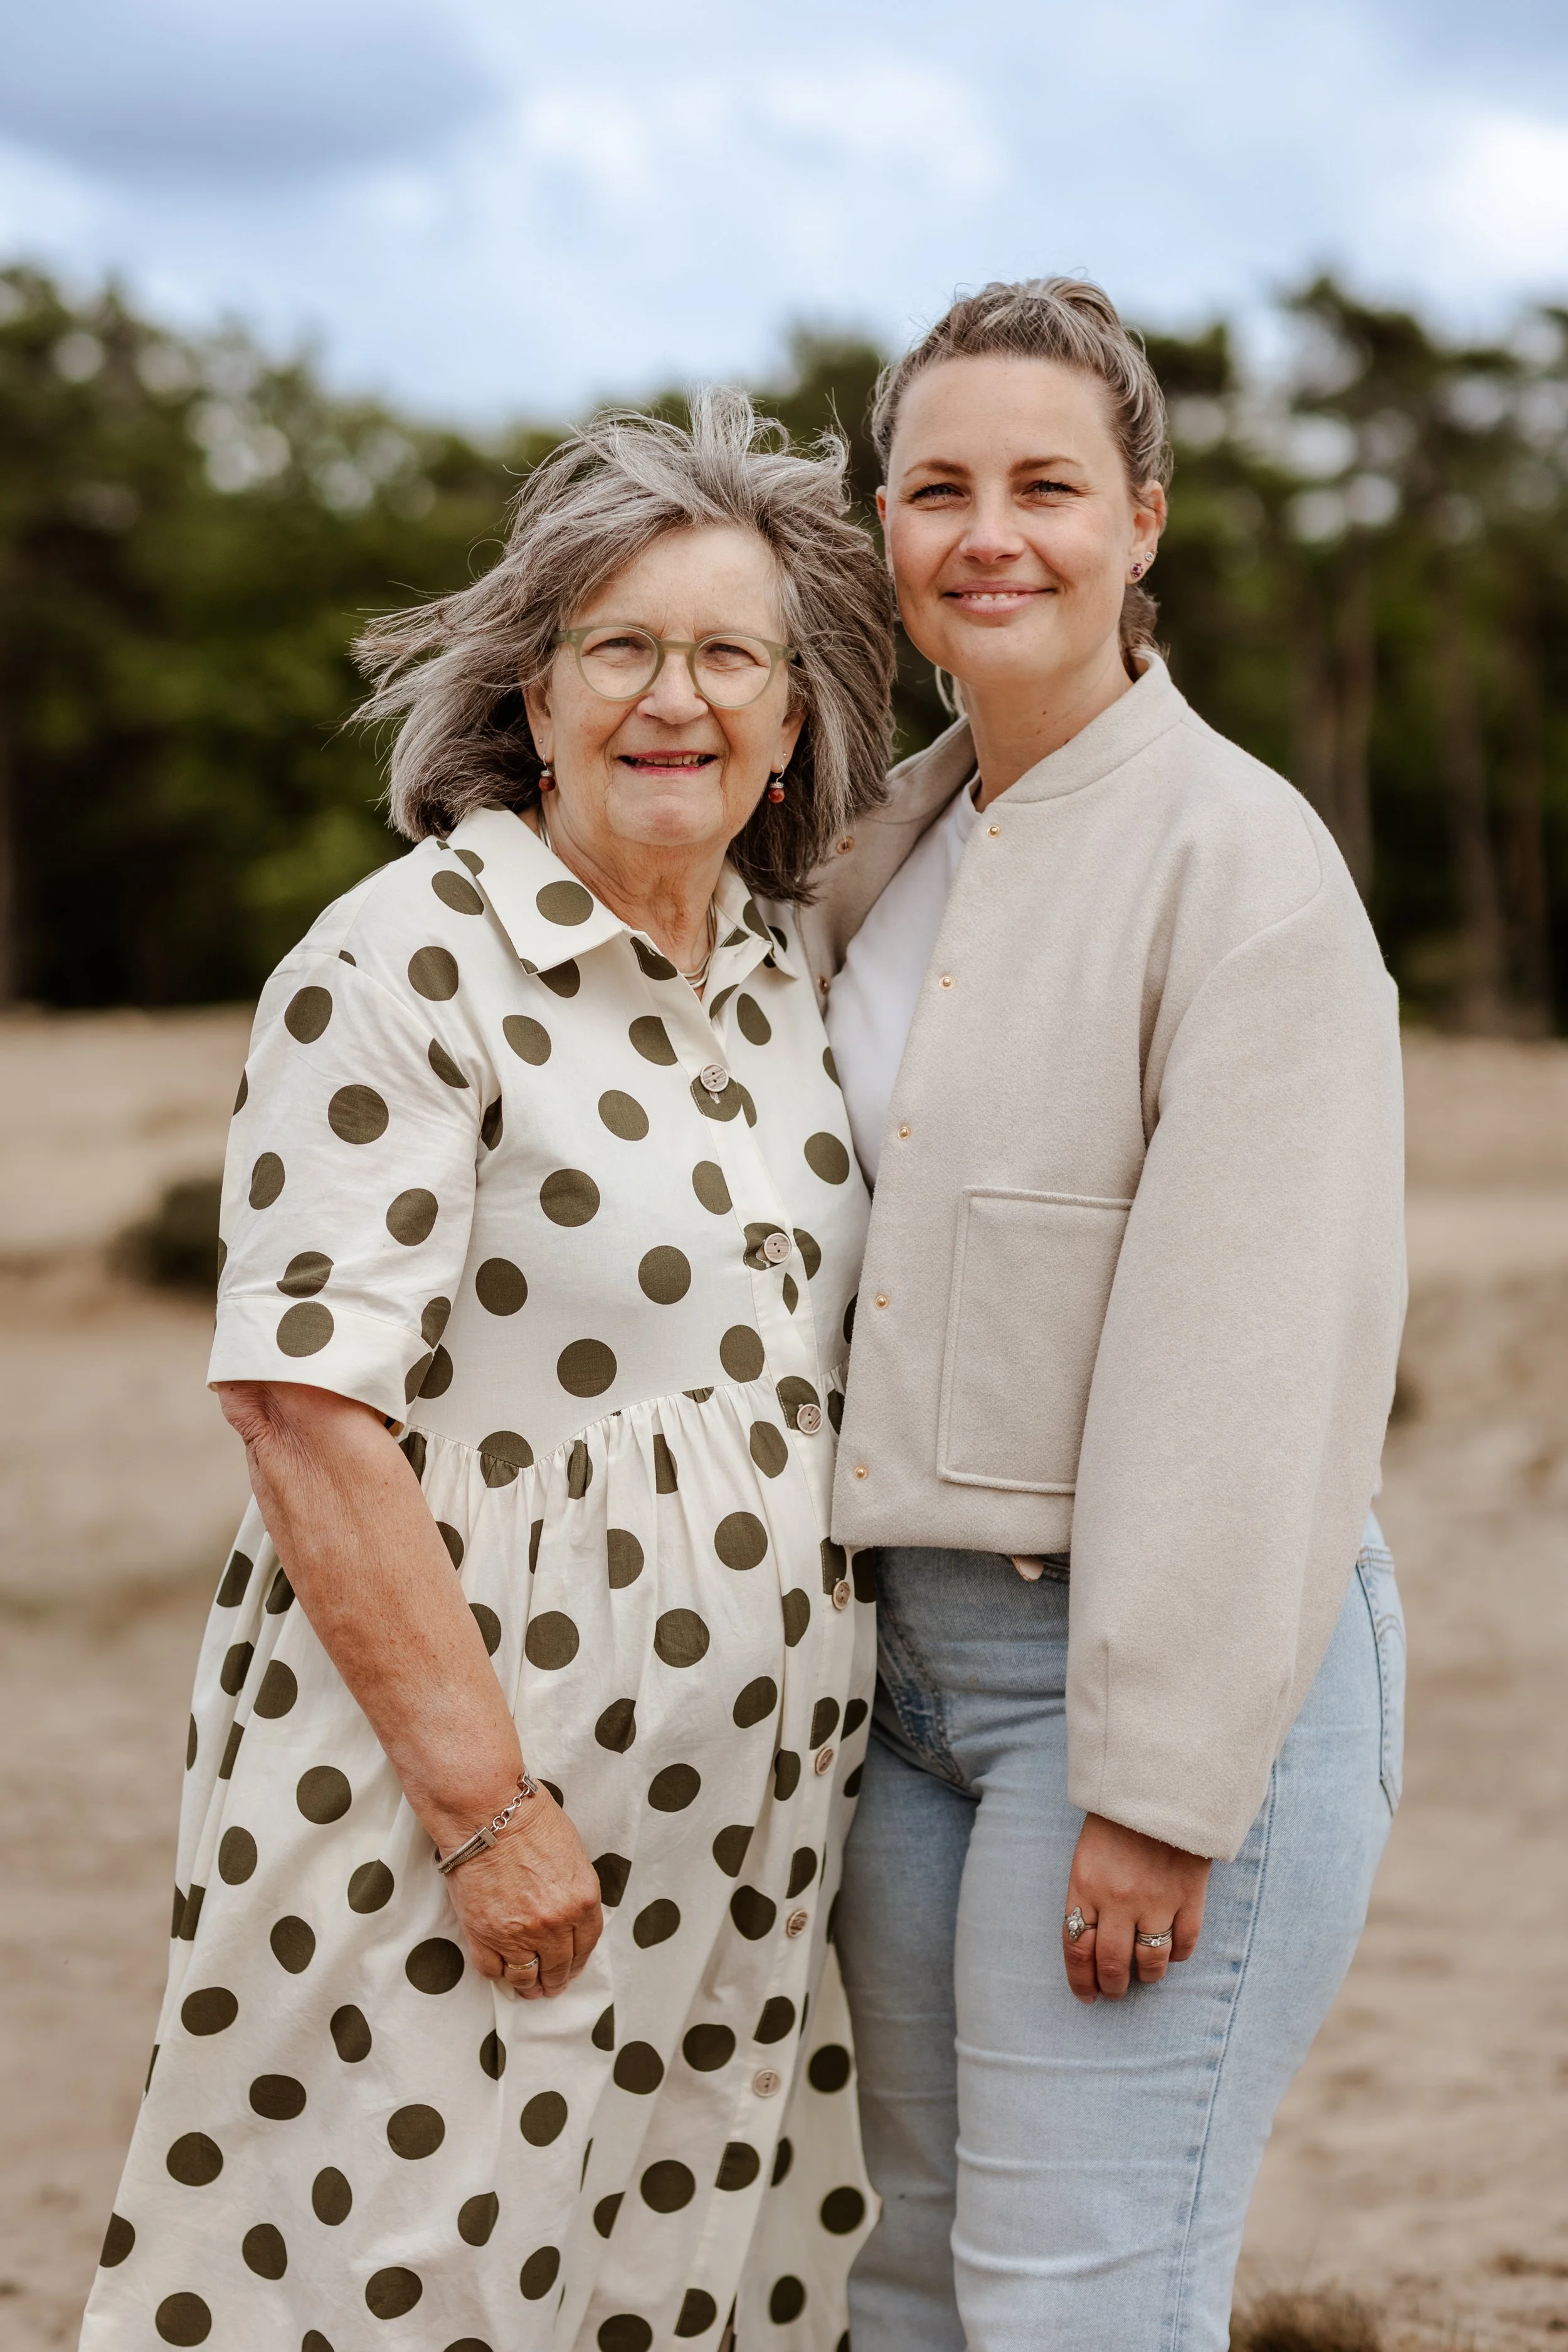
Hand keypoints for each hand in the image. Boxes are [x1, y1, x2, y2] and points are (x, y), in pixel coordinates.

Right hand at [441, 1787, 603, 1999]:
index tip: (572, 1968)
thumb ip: (573, 1890)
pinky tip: (502, 1972)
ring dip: (529, 1987)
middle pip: (559, 1967)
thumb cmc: (529, 1820)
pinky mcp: (483, 1935)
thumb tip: (569, 1915)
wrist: (487, 1812)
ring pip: (526, 1976)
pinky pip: (493, 1970)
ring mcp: (517, 1933)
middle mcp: (554, 1923)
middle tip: (550, 1987)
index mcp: (582, 1901)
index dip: (578, 1962)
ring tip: (528, 1990)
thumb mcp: (572, 1855)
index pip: (586, 1946)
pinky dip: (498, 1975)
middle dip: (555, 1980)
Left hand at [1062, 1811, 1210, 2003]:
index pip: (1076, 1947)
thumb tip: (1091, 1939)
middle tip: (1114, 1992)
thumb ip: (1088, 1894)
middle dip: (1112, 1986)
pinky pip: (1185, 1943)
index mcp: (1085, 1884)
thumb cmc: (1118, 1816)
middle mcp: (1118, 1899)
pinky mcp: (1189, 1896)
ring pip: (1151, 1962)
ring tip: (1145, 1978)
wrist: (1162, 1783)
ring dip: (1147, 1977)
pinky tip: (1173, 1954)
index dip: (1080, 1979)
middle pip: (1112, 1963)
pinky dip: (1179, 1955)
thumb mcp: (1087, 1853)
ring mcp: (1156, 1900)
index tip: (1086, 1995)